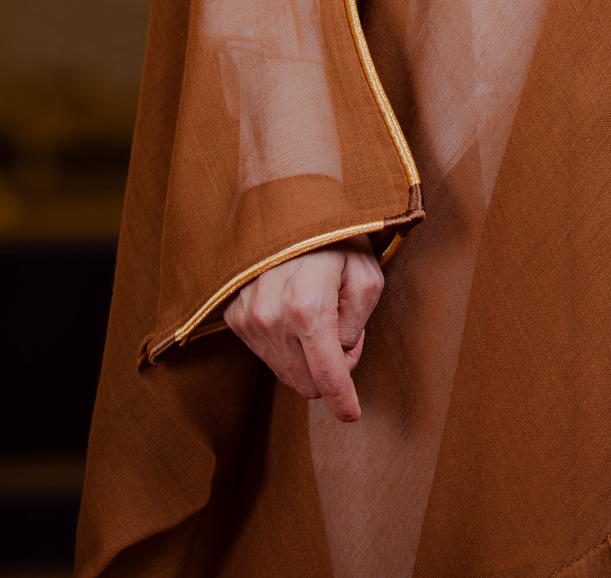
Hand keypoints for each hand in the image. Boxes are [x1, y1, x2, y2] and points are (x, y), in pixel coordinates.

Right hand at [223, 238, 384, 421]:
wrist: (285, 204)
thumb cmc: (334, 236)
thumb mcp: (366, 273)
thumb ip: (358, 323)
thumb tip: (340, 358)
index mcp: (309, 307)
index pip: (327, 374)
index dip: (342, 400)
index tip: (351, 415)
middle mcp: (272, 318)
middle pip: (305, 382)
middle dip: (330, 367)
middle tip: (342, 327)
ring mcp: (248, 318)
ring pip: (285, 371)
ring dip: (307, 355)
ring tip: (317, 310)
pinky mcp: (234, 317)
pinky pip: (266, 353)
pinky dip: (286, 343)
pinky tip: (293, 310)